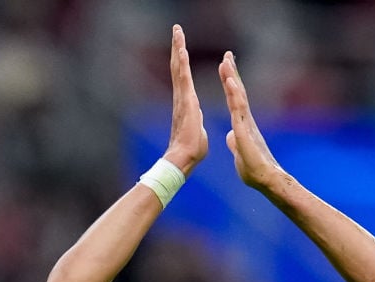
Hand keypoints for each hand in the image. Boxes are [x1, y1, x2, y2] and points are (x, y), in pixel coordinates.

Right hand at [163, 25, 207, 176]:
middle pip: (177, 67)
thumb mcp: (198, 130)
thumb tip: (196, 119)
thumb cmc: (191, 149)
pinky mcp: (186, 102)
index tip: (181, 45)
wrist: (184, 158)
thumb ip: (196, 120)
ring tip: (177, 31)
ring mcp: (182, 98)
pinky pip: (183, 79)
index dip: (182, 60)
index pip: (184, 76)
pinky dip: (182, 64)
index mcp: (187, 102)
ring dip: (178, 48)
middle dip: (177, 47)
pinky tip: (181, 50)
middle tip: (176, 29)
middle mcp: (181, 97)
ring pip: (178, 68)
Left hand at [219, 51, 282, 189]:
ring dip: (232, 78)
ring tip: (226, 61)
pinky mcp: (244, 130)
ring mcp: (246, 123)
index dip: (229, 83)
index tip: (225, 68)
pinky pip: (238, 109)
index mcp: (242, 124)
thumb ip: (235, 142)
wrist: (265, 179)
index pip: (234, 99)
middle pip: (237, 92)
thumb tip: (232, 136)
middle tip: (227, 55)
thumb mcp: (239, 152)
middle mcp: (246, 119)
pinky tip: (229, 81)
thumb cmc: (254, 169)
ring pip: (238, 96)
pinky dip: (233, 94)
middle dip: (232, 73)